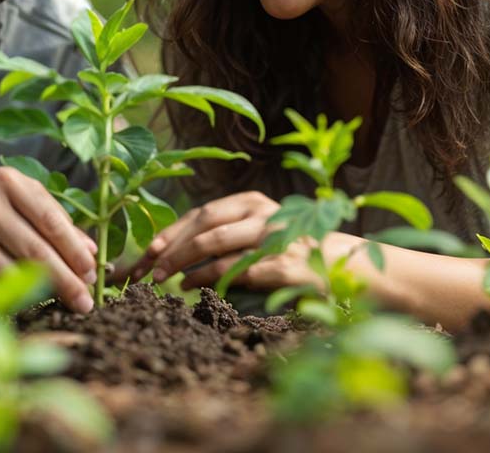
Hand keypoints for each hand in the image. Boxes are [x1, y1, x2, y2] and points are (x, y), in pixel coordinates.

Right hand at [0, 160, 98, 312]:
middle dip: (67, 283)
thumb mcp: (7, 192)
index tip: (92, 276)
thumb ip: (48, 215)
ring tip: (57, 305)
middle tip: (85, 304)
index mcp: (6, 182)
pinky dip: (0, 302)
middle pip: (35, 254)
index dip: (76, 254)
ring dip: (37, 296)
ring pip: (9, 276)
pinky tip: (17, 307)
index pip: (52, 222)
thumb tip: (90, 251)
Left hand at [123, 191, 316, 291]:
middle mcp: (261, 214)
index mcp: (251, 202)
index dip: (171, 231)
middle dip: (171, 247)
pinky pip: (233, 270)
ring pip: (215, 244)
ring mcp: (272, 238)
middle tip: (148, 268)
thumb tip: (175, 249)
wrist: (341, 265)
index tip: (148, 250)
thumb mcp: (258, 230)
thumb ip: (225, 232)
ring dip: (182, 262)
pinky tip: (189, 287)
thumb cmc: (290, 249)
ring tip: (162, 278)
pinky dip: (206, 278)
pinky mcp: (281, 265)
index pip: (202, 213)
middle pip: (204, 226)